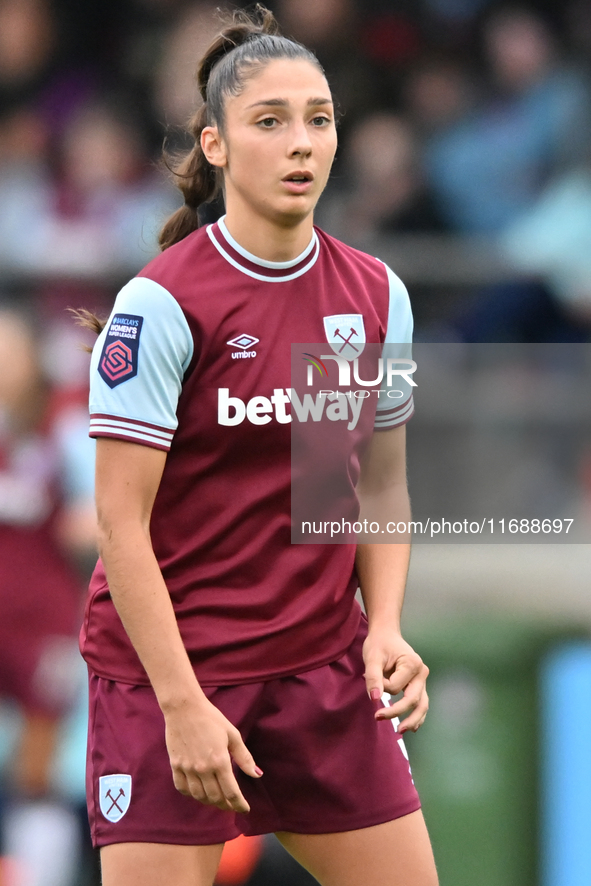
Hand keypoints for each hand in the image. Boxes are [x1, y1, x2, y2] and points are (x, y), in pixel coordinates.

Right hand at [164, 696, 261, 812]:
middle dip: (226, 805)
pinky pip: (182, 788)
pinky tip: (198, 791)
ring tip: (217, 799)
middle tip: (232, 804)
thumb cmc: (211, 718)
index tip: (245, 809)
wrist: (184, 708)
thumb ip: (244, 757)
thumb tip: (257, 774)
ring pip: (199, 796)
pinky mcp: (175, 765)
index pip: (232, 792)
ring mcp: (187, 768)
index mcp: (220, 761)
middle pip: (215, 798)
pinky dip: (191, 794)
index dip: (239, 805)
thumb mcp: (232, 734)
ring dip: (209, 802)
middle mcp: (203, 768)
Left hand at [362, 629, 428, 732]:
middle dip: (397, 712)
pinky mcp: (418, 685)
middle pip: (414, 700)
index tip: (371, 676)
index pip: (396, 687)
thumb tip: (375, 699)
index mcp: (413, 664)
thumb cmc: (379, 644)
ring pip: (422, 705)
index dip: (382, 687)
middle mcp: (422, 673)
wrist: (385, 635)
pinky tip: (412, 727)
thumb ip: (373, 678)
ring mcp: (422, 680)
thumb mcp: (372, 658)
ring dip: (412, 720)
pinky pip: (421, 703)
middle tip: (378, 717)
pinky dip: (417, 716)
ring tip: (400, 731)